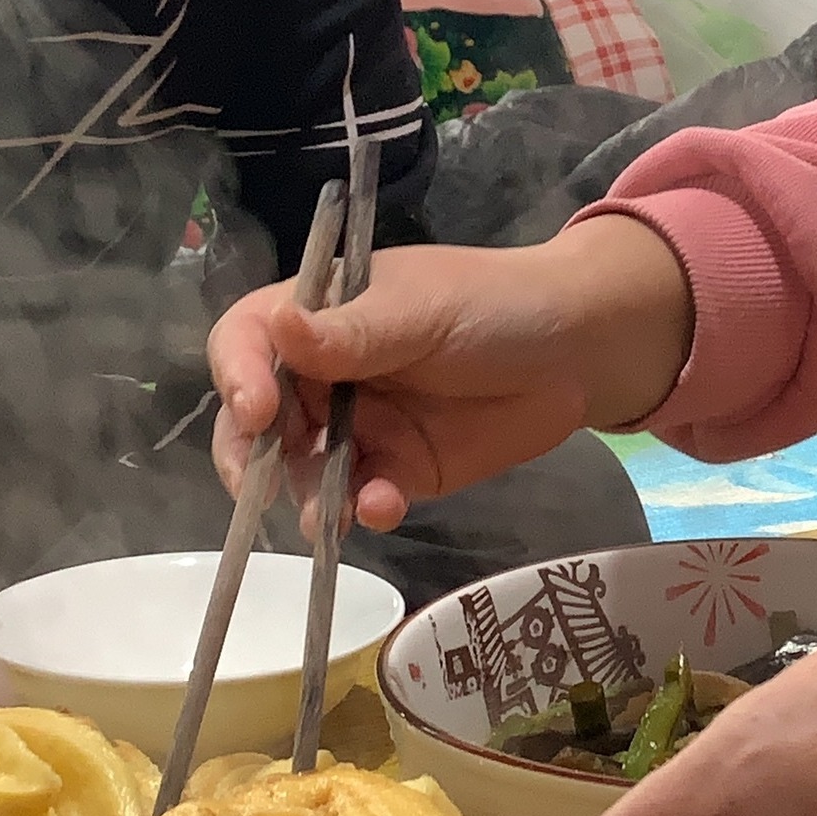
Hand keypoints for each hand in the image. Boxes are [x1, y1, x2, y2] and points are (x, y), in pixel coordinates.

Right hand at [205, 214, 692, 534]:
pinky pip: (361, 499)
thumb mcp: (422, 311)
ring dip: (307, 493)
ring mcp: (358, 427)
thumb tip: (276, 326)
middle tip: (261, 482)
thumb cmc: (494, 304)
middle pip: (257, 418)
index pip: (248, 339)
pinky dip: (363, 508)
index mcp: (319, 314)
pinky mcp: (397, 472)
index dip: (237, 373)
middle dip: (253, 454)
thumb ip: (351, 334)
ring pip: (302, 471)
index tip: (256, 408)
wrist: (579, 350)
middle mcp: (325, 374)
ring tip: (331, 511)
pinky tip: (383, 505)